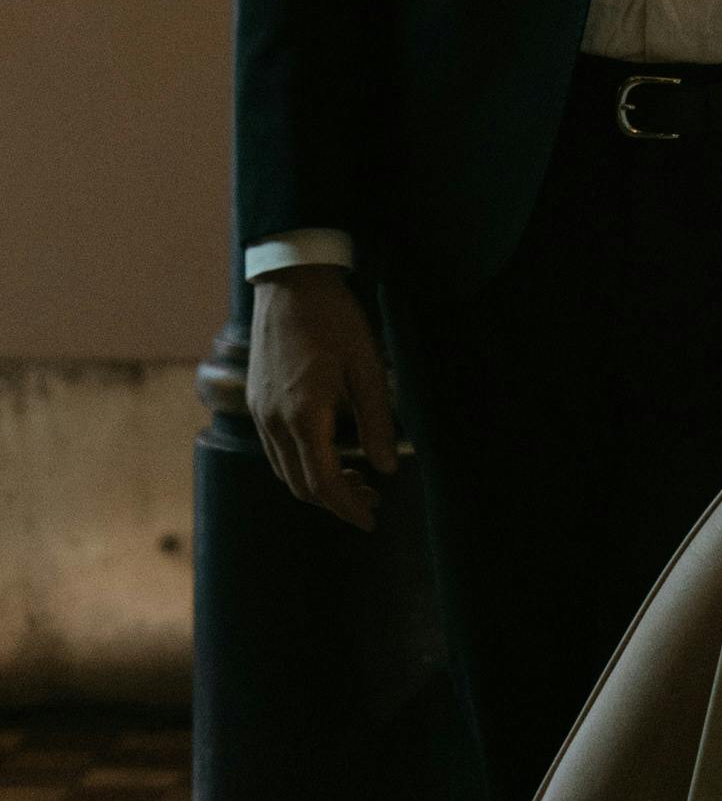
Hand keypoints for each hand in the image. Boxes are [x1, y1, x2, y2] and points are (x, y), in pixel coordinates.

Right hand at [247, 267, 399, 530]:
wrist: (291, 280)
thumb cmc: (334, 317)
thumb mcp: (366, 364)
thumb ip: (377, 418)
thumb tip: (387, 468)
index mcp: (303, 415)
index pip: (323, 482)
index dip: (348, 507)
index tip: (370, 519)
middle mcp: (273, 422)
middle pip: (300, 486)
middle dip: (335, 501)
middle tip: (370, 500)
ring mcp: (258, 412)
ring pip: (284, 471)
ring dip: (316, 484)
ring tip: (354, 479)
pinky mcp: (254, 401)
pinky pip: (274, 449)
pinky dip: (299, 463)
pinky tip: (325, 452)